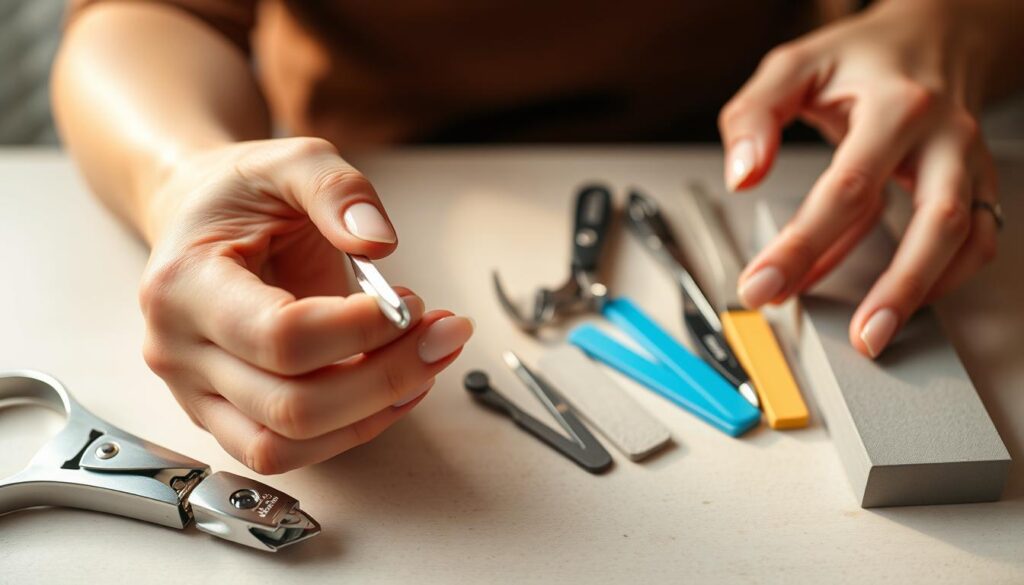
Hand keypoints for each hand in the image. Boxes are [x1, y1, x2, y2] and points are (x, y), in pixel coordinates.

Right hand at [138, 137, 473, 473]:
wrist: (196, 217)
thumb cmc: (242, 193)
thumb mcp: (290, 160)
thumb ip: (337, 189)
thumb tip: (380, 243)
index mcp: (185, 285)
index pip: (281, 337)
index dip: (361, 330)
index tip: (412, 302)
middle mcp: (178, 351)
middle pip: (290, 405)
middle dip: (386, 378)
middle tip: (444, 335)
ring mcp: (195, 393)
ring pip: (287, 446)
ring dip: (373, 413)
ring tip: (426, 363)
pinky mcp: (223, 416)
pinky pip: (289, 451)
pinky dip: (353, 428)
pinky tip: (396, 387)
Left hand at [719, 0, 1000, 357]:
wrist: (932, 36)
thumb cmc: (857, 59)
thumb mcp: (791, 69)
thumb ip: (755, 117)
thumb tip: (743, 175)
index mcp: (896, 104)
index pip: (847, 188)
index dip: (801, 245)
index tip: (760, 286)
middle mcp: (944, 135)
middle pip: (932, 221)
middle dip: (893, 288)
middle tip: (855, 339)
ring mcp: (968, 162)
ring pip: (965, 239)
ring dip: (922, 293)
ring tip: (875, 336)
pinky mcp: (977, 184)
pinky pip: (975, 242)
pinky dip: (941, 279)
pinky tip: (895, 300)